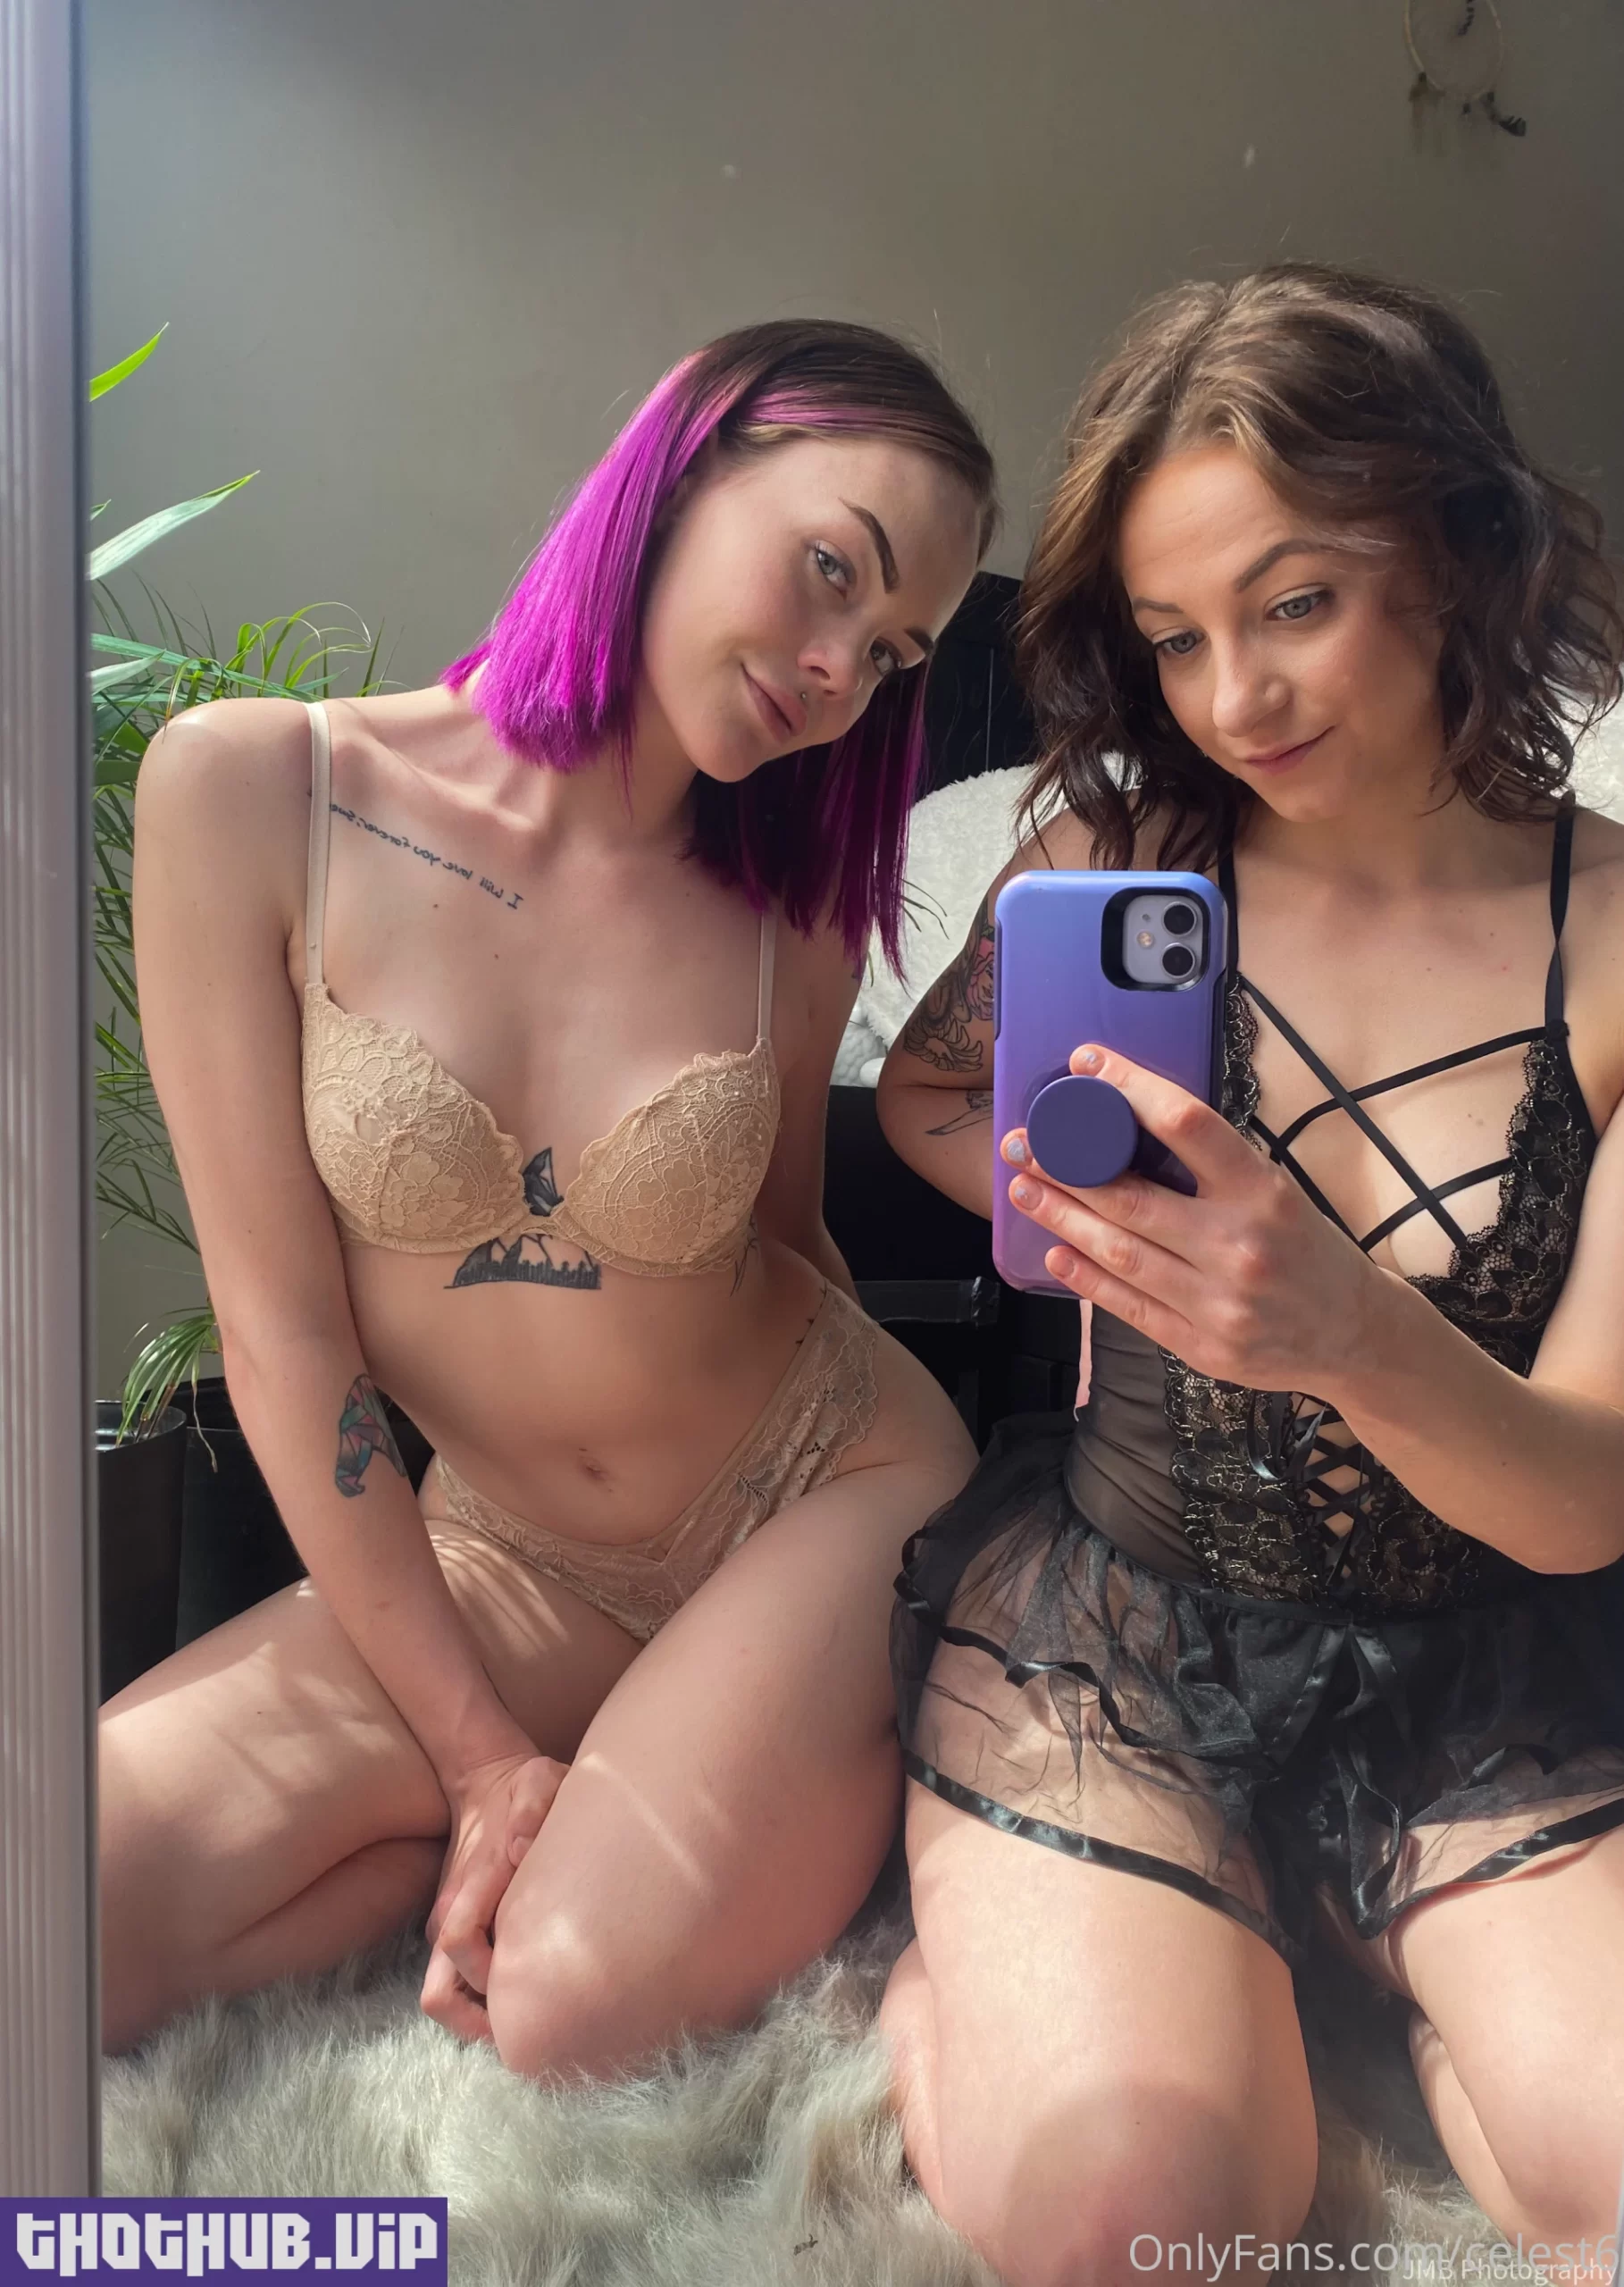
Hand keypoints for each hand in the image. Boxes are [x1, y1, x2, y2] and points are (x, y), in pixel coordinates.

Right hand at [419, 1752, 568, 2043]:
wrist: (486, 1781)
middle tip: (538, 2028)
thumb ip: (535, 1804)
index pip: (460, 1945)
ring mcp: (449, 1927)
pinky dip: (481, 2005)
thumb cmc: (523, 1787)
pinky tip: (525, 1999)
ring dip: (478, 2020)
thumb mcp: (537, 1779)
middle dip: (483, 2022)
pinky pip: (455, 1986)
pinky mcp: (456, 1933)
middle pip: (440, 1997)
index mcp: (472, 1884)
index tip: (534, 1986)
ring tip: (531, 2024)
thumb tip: (523, 1850)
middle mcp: (450, 1915)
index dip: (489, 1976)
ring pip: (443, 1999)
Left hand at [1001, 1043, 1391, 1398]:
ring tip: (1023, 1190)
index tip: (1085, 1065)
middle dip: (1064, 1166)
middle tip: (1020, 1143)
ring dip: (1062, 1217)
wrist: (1358, 1335)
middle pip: (1131, 1198)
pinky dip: (1085, 1278)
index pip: (1186, 1123)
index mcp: (1262, 1192)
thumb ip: (1212, 1168)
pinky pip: (1129, 1306)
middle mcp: (1238, 1245)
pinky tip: (1055, 1252)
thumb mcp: (1277, 1191)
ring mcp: (1217, 1302)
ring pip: (1119, 1253)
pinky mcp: (1201, 1346)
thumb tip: (1127, 1126)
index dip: (1129, 1088)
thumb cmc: (1307, 1249)